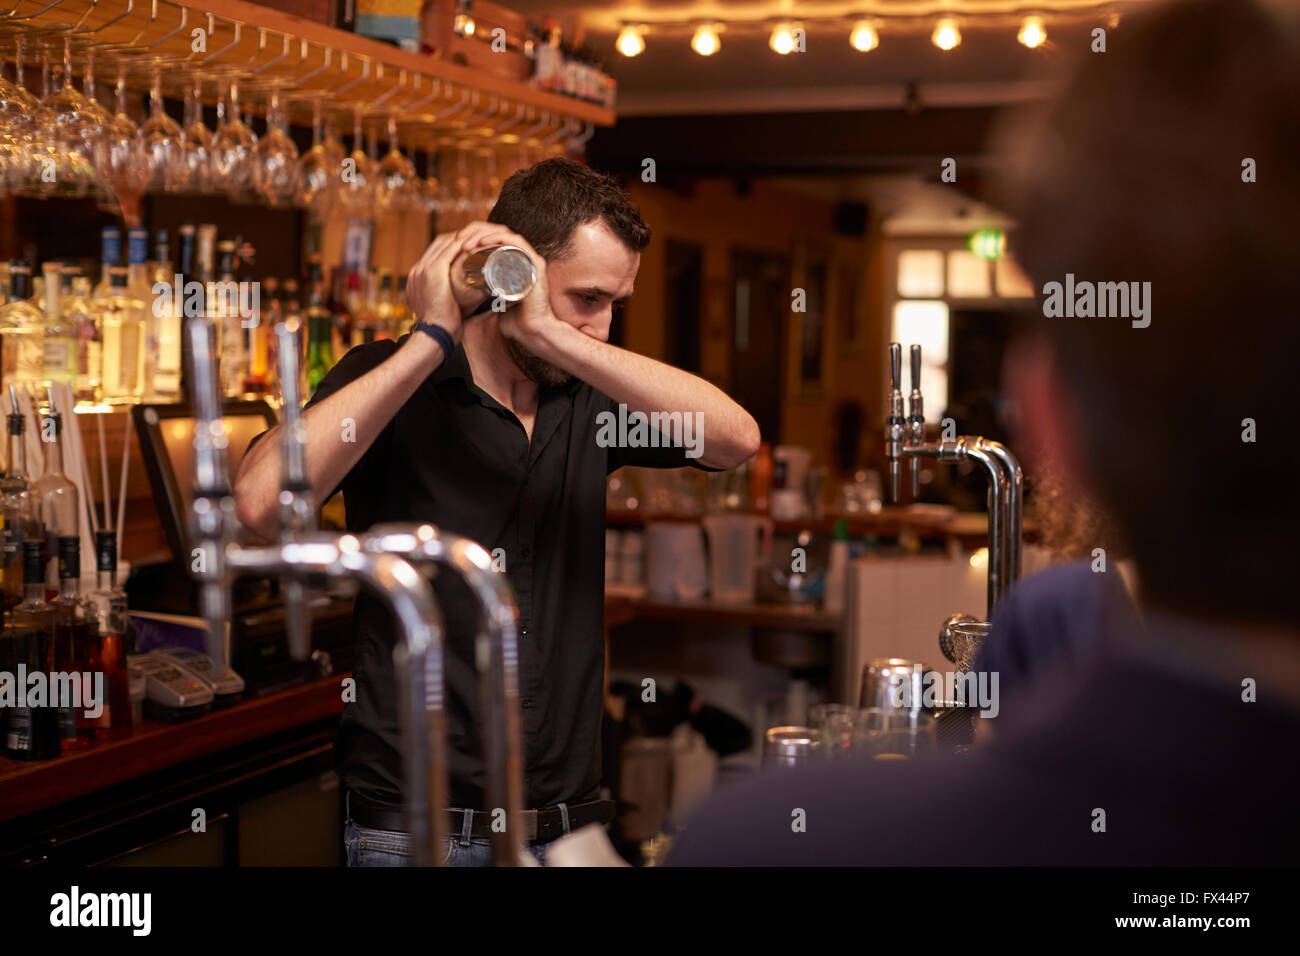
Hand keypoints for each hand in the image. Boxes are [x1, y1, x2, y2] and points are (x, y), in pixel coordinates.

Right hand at [405, 225, 494, 342]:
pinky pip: (449, 248)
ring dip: (462, 237)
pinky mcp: (433, 271)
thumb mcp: (443, 312)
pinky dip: (462, 242)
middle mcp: (417, 271)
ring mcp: (423, 269)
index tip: (469, 249)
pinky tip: (475, 240)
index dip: (452, 248)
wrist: (434, 337)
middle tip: (477, 241)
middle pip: (438, 244)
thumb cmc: (443, 330)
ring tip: (479, 238)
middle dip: (458, 239)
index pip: (434, 254)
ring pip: (444, 243)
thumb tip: (474, 306)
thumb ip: (453, 304)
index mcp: (417, 280)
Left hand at [457, 227, 558, 348]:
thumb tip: (475, 304)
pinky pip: (515, 241)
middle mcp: (525, 257)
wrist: (533, 333)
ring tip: (466, 242)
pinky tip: (482, 241)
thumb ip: (490, 302)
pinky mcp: (535, 262)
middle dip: (475, 233)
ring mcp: (531, 259)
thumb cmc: (518, 323)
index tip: (457, 246)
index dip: (475, 238)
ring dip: (483, 234)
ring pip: (504, 234)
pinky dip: (498, 238)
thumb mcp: (498, 306)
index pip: (495, 240)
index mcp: (517, 263)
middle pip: (498, 234)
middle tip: (459, 241)